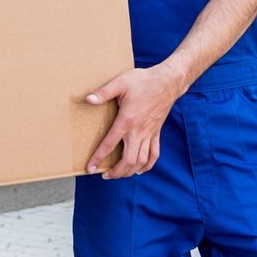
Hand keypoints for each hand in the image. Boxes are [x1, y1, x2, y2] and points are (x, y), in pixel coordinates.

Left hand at [85, 64, 184, 179]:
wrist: (168, 81)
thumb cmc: (143, 80)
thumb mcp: (120, 82)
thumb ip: (104, 92)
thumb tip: (88, 99)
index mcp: (127, 120)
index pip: (110, 144)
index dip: (99, 158)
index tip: (90, 168)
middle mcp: (139, 131)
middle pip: (129, 160)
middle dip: (116, 172)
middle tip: (105, 175)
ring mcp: (149, 134)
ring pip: (141, 161)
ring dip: (130, 171)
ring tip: (119, 174)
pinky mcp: (157, 133)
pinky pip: (154, 154)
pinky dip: (147, 166)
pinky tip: (140, 170)